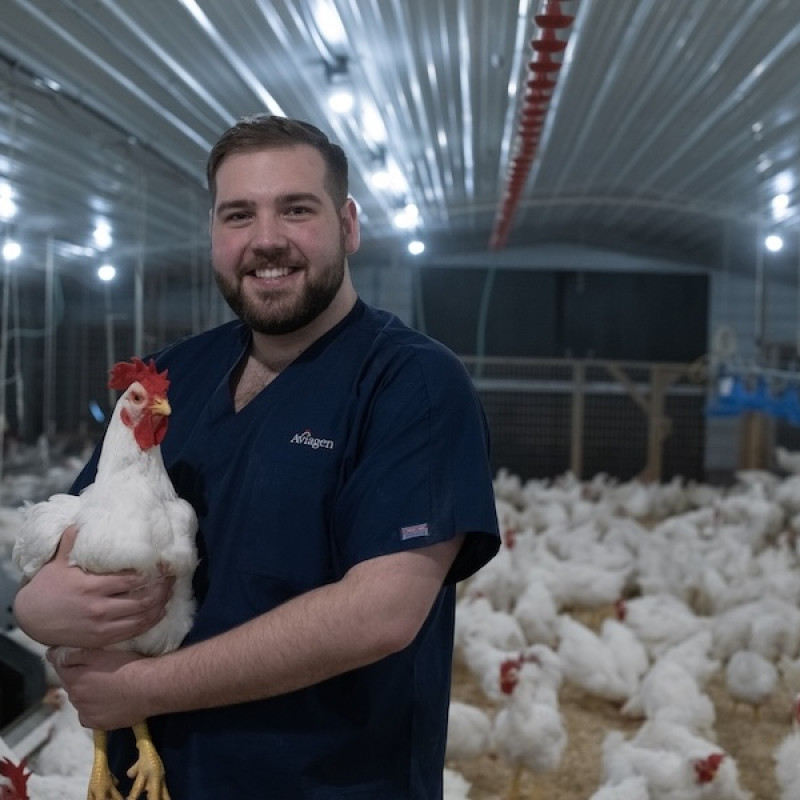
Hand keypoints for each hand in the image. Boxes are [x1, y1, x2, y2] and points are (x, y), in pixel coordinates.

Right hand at [13, 526, 173, 647]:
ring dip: (160, 606)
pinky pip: (132, 632)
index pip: (132, 580)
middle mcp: (99, 607)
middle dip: (162, 590)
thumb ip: (72, 542)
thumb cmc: (48, 587)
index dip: (153, 574)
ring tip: (169, 594)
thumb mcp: (58, 562)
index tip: (165, 565)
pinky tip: (158, 612)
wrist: (31, 618)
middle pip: (142, 600)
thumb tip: (81, 520)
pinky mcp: (101, 639)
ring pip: (141, 618)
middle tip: (172, 580)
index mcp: (92, 587)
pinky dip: (149, 622)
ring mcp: (101, 626)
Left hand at [48, 647, 151, 729]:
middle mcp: (76, 698)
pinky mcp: (99, 724)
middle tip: (95, 669)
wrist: (149, 687)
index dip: (64, 660)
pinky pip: (88, 716)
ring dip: (85, 693)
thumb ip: (75, 654)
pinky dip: (92, 709)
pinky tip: (104, 702)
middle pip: (70, 685)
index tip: (72, 656)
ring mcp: (87, 713)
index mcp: (75, 679)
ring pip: (79, 701)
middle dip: (77, 677)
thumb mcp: (101, 652)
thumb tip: (52, 655)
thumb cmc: (127, 665)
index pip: (60, 668)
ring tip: (103, 685)